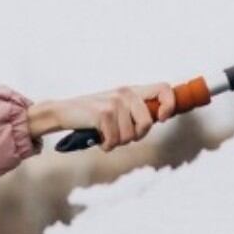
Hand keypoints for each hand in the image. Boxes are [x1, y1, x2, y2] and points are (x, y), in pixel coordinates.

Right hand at [27, 83, 176, 150]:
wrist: (63, 112)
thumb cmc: (93, 115)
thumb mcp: (118, 107)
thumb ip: (137, 109)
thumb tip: (161, 117)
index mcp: (132, 90)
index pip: (164, 88)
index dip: (170, 105)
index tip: (163, 119)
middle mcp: (125, 93)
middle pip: (147, 123)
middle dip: (136, 136)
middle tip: (121, 135)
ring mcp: (114, 102)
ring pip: (130, 136)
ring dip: (117, 142)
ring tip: (106, 134)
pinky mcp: (103, 113)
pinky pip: (114, 140)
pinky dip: (106, 145)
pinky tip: (98, 138)